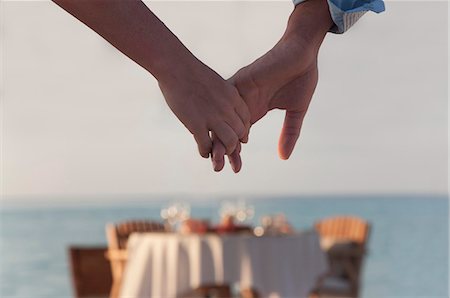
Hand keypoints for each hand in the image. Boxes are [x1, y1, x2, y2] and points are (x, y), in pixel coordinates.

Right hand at [159, 61, 250, 157]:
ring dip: (224, 150)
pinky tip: (203, 152)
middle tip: (226, 146)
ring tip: (217, 151)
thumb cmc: (191, 72)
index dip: (242, 129)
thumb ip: (222, 96)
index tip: (236, 134)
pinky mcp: (196, 125)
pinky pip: (206, 145)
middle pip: (239, 132)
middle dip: (234, 142)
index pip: (246, 119)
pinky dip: (206, 152)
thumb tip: (221, 104)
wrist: (175, 67)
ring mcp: (212, 117)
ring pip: (229, 142)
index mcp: (232, 96)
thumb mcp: (216, 82)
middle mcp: (226, 108)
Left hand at [211, 0, 332, 171]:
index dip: (236, 150)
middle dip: (223, 148)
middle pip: (227, 126)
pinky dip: (221, 115)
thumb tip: (284, 157)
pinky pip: (227, 99)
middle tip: (219, 167)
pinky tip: (216, 132)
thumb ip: (289, 133)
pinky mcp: (242, 80)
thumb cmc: (302, 77)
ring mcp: (241, 91)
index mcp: (255, 109)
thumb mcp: (296, 111)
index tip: (234, 169)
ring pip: (223, 115)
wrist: (303, 50)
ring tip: (214, 156)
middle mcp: (244, 102)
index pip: (240, 134)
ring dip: (218, 134)